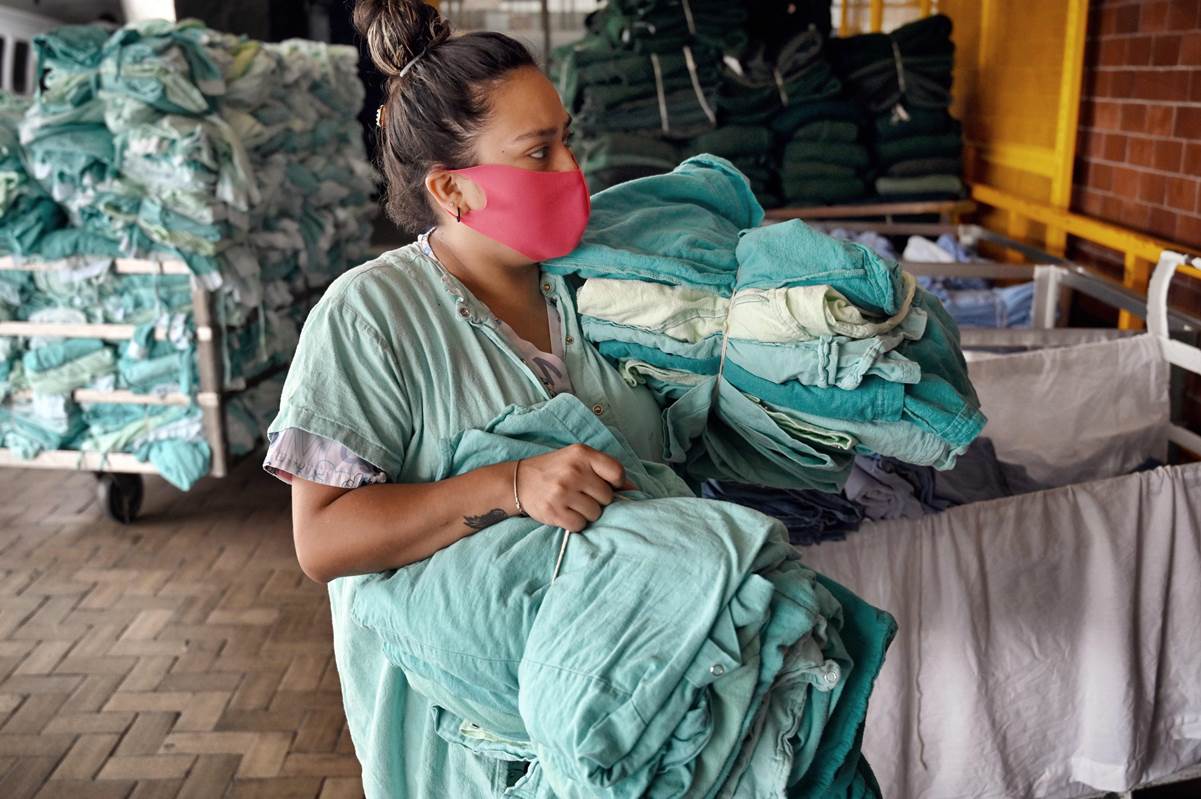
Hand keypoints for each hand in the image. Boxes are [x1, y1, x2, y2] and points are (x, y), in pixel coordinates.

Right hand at [515, 444, 634, 532]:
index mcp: (582, 454)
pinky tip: (565, 513)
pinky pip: (580, 525)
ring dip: (587, 513)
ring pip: (595, 513)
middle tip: (582, 495)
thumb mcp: (578, 460)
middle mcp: (573, 471)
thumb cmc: (554, 470)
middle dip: (598, 500)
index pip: (617, 472)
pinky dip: (575, 523)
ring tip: (573, 504)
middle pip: (607, 497)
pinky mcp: (554, 511)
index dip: (616, 483)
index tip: (606, 485)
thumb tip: (633, 489)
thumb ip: (604, 470)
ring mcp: (563, 492)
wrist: (518, 481)